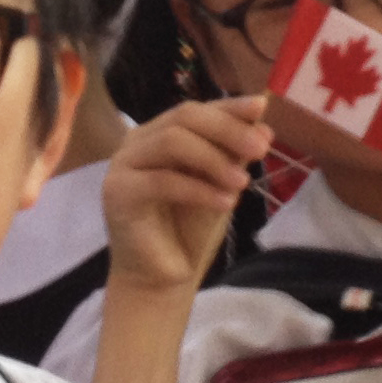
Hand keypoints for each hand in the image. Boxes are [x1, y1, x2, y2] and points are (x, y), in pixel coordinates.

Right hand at [103, 95, 270, 290]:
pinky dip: (199, 189)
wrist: (162, 275)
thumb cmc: (189, 228)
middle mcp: (138, 142)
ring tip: (243, 183)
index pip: (195, 110)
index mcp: (159, 134)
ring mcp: (123, 165)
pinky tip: (225, 203)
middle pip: (183, 118)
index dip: (229, 106)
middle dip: (226, 130)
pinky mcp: (118, 192)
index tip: (262, 108)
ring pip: (171, 142)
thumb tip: (263, 127)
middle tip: (260, 150)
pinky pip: (162, 181)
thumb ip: (234, 156)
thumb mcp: (220, 185)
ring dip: (214, 159)